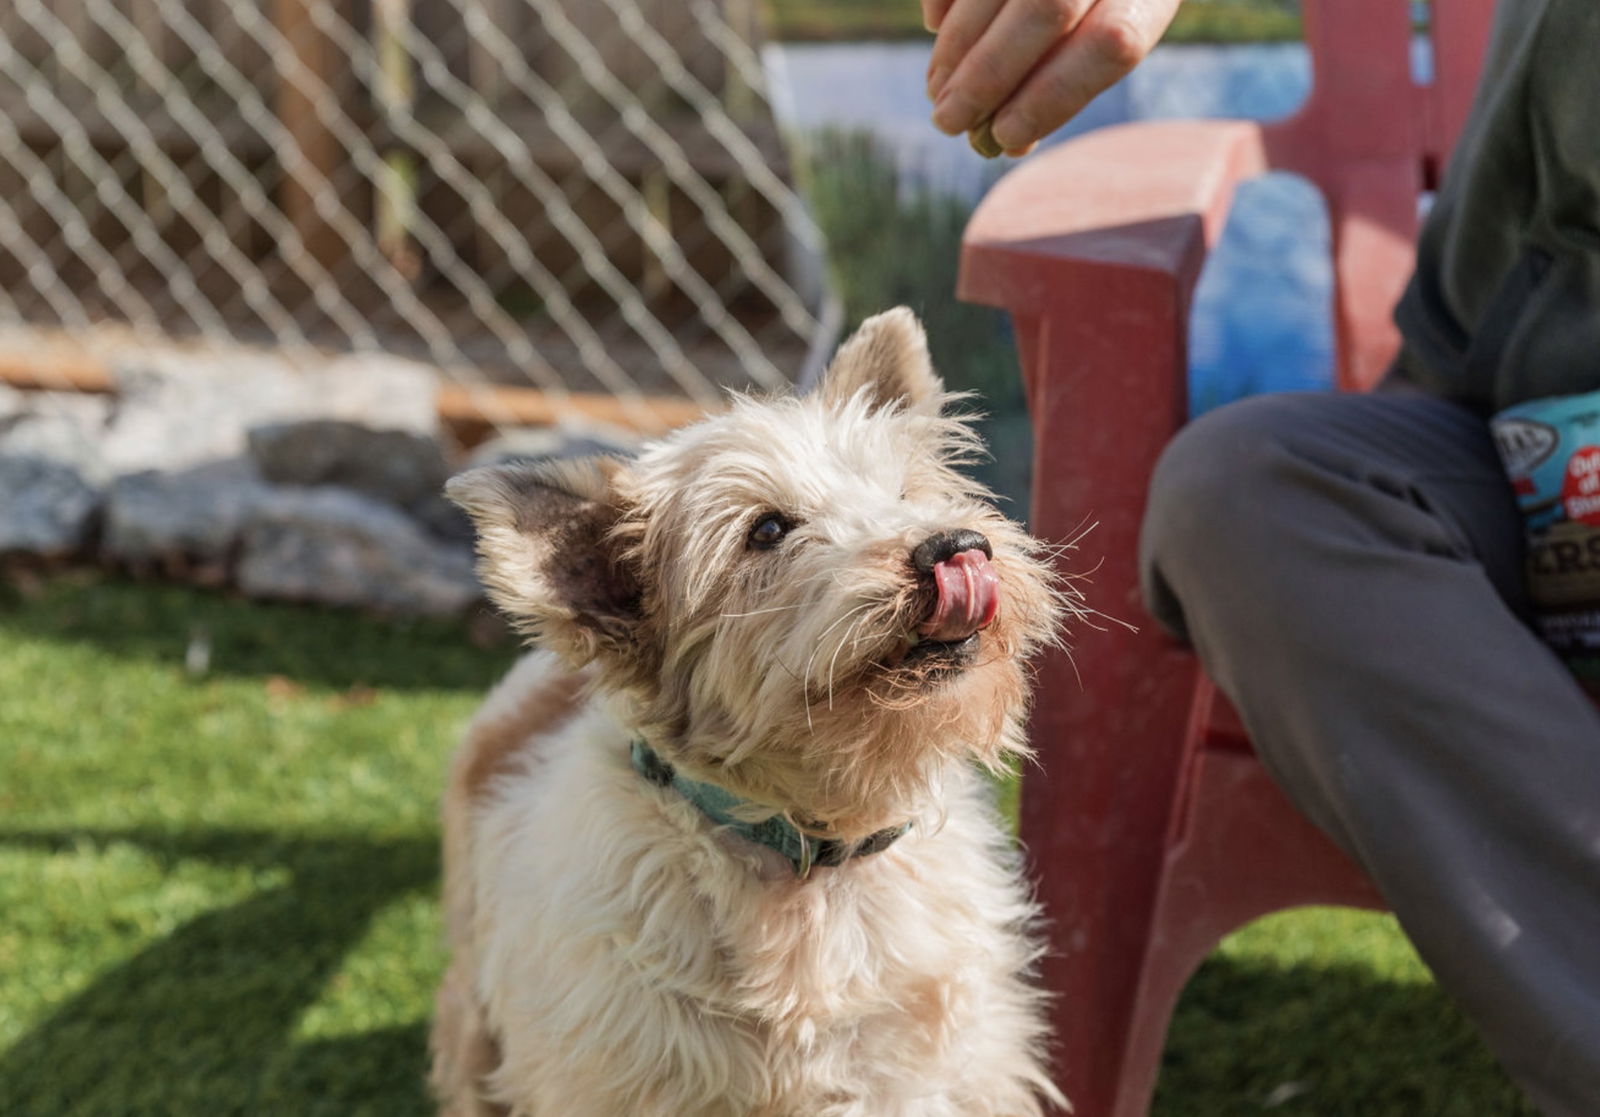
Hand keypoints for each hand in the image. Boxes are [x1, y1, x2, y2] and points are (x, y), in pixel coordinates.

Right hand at [923, 0, 1181, 154]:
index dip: (1054, 97)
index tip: (1005, 135)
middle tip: (948, 121)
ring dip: (955, 49)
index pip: (1113, 43)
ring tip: (938, 91)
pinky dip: (942, 3)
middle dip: (986, 77)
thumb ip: (1069, 80)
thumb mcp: (1109, 28)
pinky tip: (939, 31)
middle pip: (1046, 8)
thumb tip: (1008, 142)